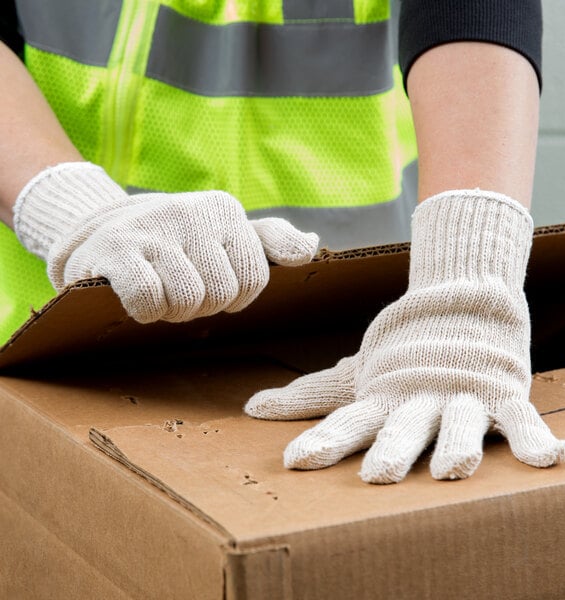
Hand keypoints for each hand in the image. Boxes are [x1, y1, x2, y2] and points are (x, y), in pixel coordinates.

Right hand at [14, 162, 318, 321]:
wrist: (99, 231)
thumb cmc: (176, 242)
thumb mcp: (226, 234)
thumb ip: (271, 241)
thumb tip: (309, 249)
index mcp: (224, 210)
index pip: (253, 280)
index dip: (233, 296)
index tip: (210, 281)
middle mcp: (192, 212)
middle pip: (220, 296)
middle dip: (200, 305)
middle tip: (180, 288)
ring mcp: (153, 228)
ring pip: (186, 301)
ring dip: (171, 310)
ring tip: (159, 290)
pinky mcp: (117, 248)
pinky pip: (148, 300)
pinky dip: (144, 310)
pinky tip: (135, 295)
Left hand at [245, 191, 564, 482]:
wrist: (457, 303)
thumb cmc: (400, 351)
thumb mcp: (354, 374)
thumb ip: (308, 394)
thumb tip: (253, 408)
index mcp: (383, 396)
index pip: (349, 422)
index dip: (324, 440)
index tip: (296, 461)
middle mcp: (419, 398)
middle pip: (403, 427)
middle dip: (391, 451)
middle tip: (377, 477)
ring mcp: (461, 393)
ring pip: (459, 424)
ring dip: (457, 445)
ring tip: (451, 469)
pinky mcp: (499, 390)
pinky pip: (518, 417)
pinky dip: (532, 437)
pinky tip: (545, 457)